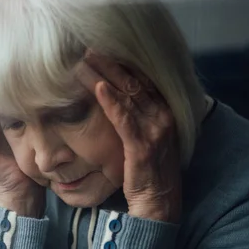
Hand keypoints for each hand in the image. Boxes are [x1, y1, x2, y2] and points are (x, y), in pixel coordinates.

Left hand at [76, 52, 181, 222]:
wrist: (158, 202)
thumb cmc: (146, 169)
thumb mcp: (144, 136)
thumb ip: (136, 114)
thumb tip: (116, 93)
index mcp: (163, 110)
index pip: (140, 78)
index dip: (119, 61)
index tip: (97, 47)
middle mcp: (163, 115)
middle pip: (133, 81)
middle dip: (109, 62)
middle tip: (86, 46)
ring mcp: (156, 130)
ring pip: (128, 95)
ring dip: (104, 75)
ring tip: (85, 60)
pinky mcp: (143, 146)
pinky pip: (125, 120)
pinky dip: (111, 102)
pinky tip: (97, 88)